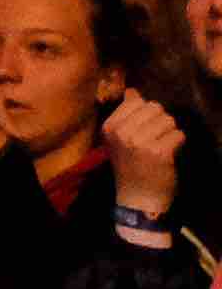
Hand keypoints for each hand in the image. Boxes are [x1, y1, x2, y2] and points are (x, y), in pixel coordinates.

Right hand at [105, 91, 183, 218]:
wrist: (138, 197)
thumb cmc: (129, 166)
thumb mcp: (118, 139)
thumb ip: (125, 114)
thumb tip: (133, 91)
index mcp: (110, 127)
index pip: (136, 101)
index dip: (146, 113)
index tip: (144, 128)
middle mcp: (123, 132)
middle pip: (155, 108)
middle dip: (160, 121)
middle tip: (155, 137)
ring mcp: (140, 142)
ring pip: (168, 120)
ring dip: (170, 132)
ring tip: (162, 145)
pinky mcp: (159, 152)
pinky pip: (178, 134)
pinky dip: (178, 143)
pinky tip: (169, 153)